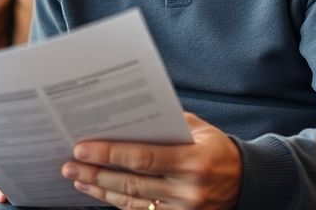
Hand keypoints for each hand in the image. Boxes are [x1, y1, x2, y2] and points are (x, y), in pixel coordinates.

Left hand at [61, 113, 240, 209]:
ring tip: (76, 176)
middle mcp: (187, 189)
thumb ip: (164, 122)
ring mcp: (183, 208)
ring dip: (100, 188)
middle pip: (131, 182)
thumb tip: (123, 114)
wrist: (246, 180)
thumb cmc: (215, 147)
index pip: (142, 158)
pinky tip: (98, 190)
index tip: (82, 148)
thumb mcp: (197, 128)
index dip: (109, 154)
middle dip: (96, 172)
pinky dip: (115, 201)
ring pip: (131, 200)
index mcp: (192, 161)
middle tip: (69, 163)